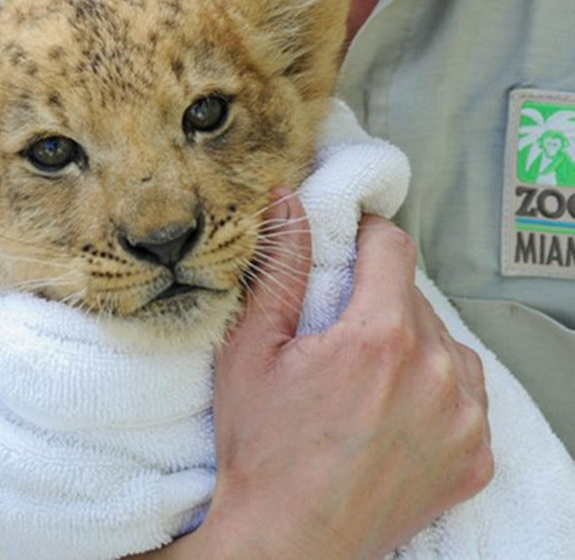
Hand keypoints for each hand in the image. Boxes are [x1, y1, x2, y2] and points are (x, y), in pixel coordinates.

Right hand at [197, 193, 492, 559]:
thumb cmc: (261, 448)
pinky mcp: (476, 457)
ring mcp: (464, 419)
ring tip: (367, 373)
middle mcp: (436, 372)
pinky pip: (467, 393)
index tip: (347, 249)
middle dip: (379, 297)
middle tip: (339, 329)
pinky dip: (438, 389)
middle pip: (415, 295)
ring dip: (413, 341)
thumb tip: (289, 199)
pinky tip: (396, 407)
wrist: (288, 543)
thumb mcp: (250, 349)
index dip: (365, 238)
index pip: (393, 246)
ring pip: (446, 341)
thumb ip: (278, 268)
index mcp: (380, 336)